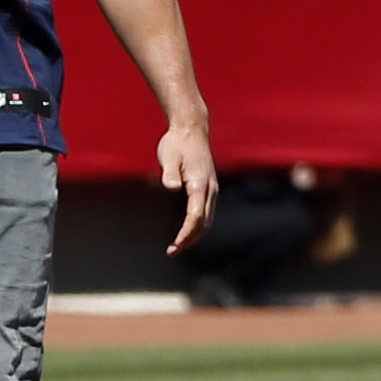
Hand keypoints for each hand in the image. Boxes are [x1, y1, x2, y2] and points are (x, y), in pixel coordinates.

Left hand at [155, 119, 220, 251]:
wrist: (191, 129)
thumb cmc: (177, 143)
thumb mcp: (168, 155)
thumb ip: (169, 172)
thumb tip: (171, 187)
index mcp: (200, 184)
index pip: (196, 217)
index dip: (186, 234)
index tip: (174, 246)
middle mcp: (210, 189)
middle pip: (204, 223)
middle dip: (190, 240)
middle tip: (172, 251)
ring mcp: (211, 189)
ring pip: (208, 220)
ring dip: (195, 235)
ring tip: (177, 245)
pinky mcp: (209, 187)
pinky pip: (207, 213)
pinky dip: (198, 225)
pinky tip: (185, 230)